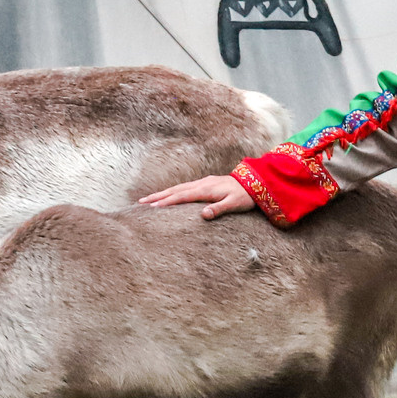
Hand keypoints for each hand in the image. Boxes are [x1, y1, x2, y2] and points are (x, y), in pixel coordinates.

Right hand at [138, 174, 255, 219]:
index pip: (182, 196)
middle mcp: (201, 184)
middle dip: (157, 196)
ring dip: (163, 193)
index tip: (152, 207)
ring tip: (149, 199)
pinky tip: (169, 195)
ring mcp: (203, 182)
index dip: (167, 202)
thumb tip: (203, 215)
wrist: (256, 182)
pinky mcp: (206, 183)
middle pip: (175, 190)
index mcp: (205, 189)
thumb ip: (219, 209)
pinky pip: (184, 187)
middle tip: (140, 203)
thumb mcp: (234, 204)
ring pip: (178, 188)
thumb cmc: (245, 196)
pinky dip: (173, 191)